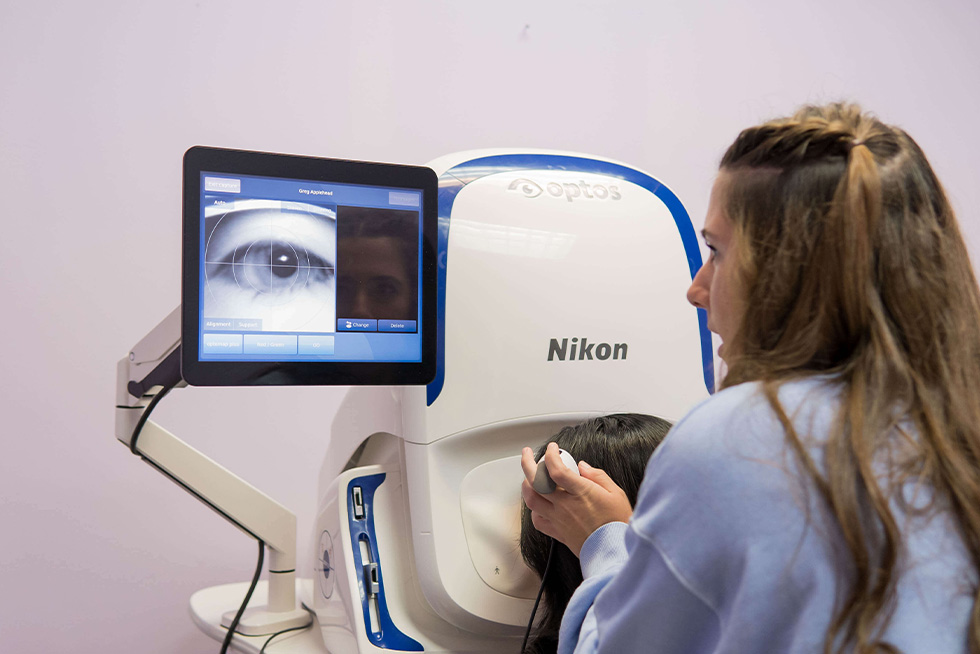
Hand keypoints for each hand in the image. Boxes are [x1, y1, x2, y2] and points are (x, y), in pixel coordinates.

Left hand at [521, 442, 632, 556]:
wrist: (614, 551)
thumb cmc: (617, 523)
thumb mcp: (615, 493)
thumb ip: (597, 476)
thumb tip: (582, 466)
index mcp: (581, 493)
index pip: (556, 470)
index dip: (550, 455)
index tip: (552, 449)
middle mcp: (565, 505)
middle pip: (536, 482)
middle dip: (527, 463)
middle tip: (527, 454)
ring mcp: (559, 519)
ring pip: (531, 500)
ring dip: (526, 485)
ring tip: (528, 477)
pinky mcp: (557, 533)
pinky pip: (537, 521)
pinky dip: (534, 510)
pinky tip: (539, 504)